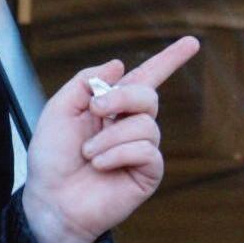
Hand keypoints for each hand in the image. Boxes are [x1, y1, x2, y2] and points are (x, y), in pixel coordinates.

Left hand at [22, 36, 200, 242]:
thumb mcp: (59, 110)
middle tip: (95, 109)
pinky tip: (100, 166)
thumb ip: (86, 82)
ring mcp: (140, 149)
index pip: (146, 78)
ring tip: (88, 153)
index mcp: (111, 107)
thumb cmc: (52, 159)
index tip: (192, 42)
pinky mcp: (148, 173)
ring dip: (110, 136)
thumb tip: (119, 65)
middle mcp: (130, 125)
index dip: (169, 60)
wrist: (51, 200)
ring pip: (145, 124)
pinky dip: (118, 154)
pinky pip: (146, 150)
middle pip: (148, 95)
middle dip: (122, 97)